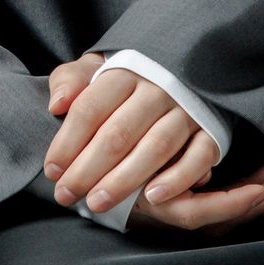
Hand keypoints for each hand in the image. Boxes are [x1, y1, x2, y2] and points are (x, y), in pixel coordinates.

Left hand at [45, 52, 263, 231]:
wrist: (189, 61)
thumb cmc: (129, 75)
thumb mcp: (96, 67)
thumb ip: (71, 80)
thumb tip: (56, 104)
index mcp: (124, 70)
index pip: (90, 109)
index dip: (67, 142)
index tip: (52, 171)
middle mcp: (157, 87)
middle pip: (118, 133)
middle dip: (88, 169)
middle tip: (66, 195)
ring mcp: (186, 109)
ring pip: (155, 147)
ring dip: (124, 180)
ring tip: (98, 203)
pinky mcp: (211, 129)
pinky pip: (198, 156)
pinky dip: (177, 178)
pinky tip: (152, 197)